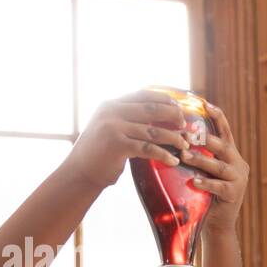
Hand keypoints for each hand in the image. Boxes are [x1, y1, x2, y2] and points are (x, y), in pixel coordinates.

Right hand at [63, 90, 188, 189]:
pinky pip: (148, 149)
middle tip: (185, 124)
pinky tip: (174, 160)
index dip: (163, 98)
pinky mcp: (118, 145)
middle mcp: (111, 112)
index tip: (178, 104)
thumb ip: (126, 118)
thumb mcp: (109, 126)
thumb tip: (156, 114)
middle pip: (151, 109)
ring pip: (153, 130)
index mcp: (110, 104)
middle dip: (173, 115)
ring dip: (173, 138)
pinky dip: (164, 155)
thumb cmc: (99, 152)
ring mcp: (114, 127)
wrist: (80, 171)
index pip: (142, 94)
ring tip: (185, 144)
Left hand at [181, 103, 249, 230]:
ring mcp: (239, 178)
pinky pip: (220, 186)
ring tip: (184, 155)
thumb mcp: (203, 169)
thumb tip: (173, 134)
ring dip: (201, 159)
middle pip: (223, 145)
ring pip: (219, 165)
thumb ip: (198, 154)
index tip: (204, 102)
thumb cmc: (204, 193)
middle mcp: (238, 163)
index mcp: (231, 154)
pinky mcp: (235, 193)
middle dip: (204, 139)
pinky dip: (206, 183)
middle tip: (185, 133)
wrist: (216, 222)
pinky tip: (194, 182)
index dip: (216, 116)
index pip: (225, 130)